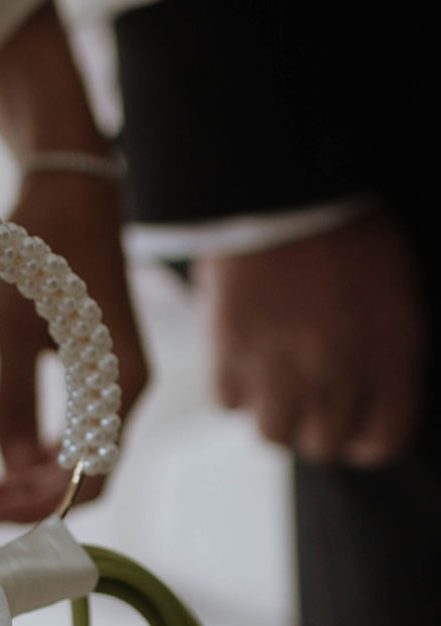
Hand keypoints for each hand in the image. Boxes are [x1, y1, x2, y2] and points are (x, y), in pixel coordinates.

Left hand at [0, 169, 148, 520]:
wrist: (72, 188)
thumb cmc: (45, 247)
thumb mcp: (12, 328)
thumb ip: (11, 402)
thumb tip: (9, 465)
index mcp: (119, 382)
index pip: (89, 474)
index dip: (39, 504)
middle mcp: (128, 389)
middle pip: (84, 473)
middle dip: (30, 495)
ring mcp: (116, 382)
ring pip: (78, 455)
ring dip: (31, 476)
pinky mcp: (100, 371)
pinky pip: (76, 430)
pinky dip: (40, 449)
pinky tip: (2, 455)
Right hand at [197, 210, 427, 464]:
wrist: (287, 181)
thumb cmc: (349, 227)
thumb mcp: (396, 290)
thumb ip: (386, 350)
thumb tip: (366, 397)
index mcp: (394, 350)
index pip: (385, 439)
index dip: (366, 440)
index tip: (354, 428)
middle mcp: (341, 366)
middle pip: (324, 443)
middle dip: (317, 426)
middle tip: (309, 398)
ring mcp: (284, 361)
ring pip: (274, 432)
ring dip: (274, 411)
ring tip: (273, 381)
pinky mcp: (233, 347)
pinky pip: (229, 401)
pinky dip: (235, 387)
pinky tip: (243, 357)